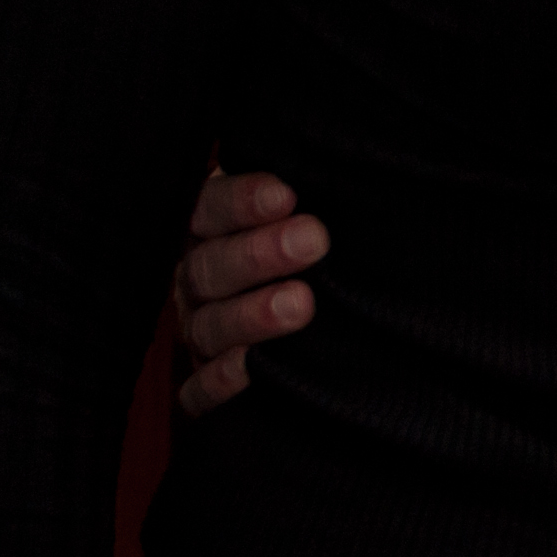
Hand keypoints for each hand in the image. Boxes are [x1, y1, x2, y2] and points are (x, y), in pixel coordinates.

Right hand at [171, 167, 327, 417]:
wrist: (326, 326)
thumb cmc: (325, 251)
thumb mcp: (320, 216)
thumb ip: (319, 196)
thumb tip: (358, 166)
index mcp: (215, 230)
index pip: (211, 207)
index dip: (241, 201)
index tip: (286, 195)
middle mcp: (200, 280)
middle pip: (210, 265)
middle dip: (259, 254)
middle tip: (313, 241)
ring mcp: (200, 332)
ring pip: (209, 325)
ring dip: (251, 316)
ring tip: (301, 305)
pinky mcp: (203, 387)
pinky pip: (197, 390)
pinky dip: (220, 381)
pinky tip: (251, 370)